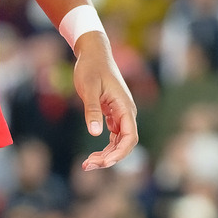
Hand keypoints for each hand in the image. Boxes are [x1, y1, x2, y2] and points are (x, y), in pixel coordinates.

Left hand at [72, 31, 137, 170]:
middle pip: (124, 143)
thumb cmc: (91, 67)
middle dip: (109, 157)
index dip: (119, 153)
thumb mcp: (89, 87)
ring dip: (106, 154)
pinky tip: (93, 154)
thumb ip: (92, 109)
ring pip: (119, 142)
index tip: (103, 162)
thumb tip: (95, 133)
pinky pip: (113, 135)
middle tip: (88, 166)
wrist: (93, 52)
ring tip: (88, 164)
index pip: (130, 138)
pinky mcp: (113, 112)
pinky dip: (105, 146)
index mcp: (125, 107)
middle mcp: (127, 112)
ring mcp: (121, 113)